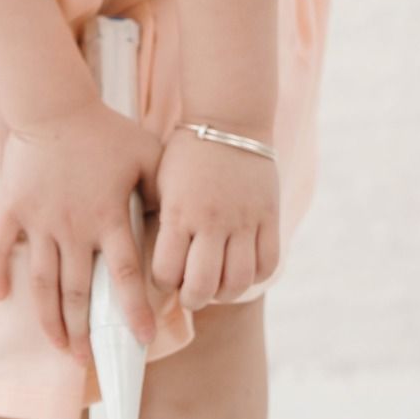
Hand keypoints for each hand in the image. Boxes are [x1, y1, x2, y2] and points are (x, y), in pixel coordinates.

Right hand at [0, 97, 164, 364]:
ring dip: (49, 318)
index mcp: (107, 217)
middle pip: (78, 291)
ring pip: (42, 282)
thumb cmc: (105, 130)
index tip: (141, 339)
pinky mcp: (12, 208)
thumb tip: (185, 224)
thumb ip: (164, 192)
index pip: (124, 275)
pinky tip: (2, 297)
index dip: (133, 309)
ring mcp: (39, 220)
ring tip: (57, 345)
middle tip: (87, 359)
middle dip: (83, 331)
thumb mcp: (147, 156)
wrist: (54, 104)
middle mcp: (73, 226)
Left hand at [148, 126, 279, 308]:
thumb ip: (162, 220)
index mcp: (179, 211)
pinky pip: (267, 263)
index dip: (163, 282)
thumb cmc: (187, 153)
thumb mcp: (162, 182)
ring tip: (217, 286)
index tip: (164, 277)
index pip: (167, 271)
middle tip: (190, 293)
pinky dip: (255, 276)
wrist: (228, 119)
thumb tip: (150, 258)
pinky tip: (242, 270)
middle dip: (193, 298)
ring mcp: (244, 219)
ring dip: (225, 293)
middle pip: (204, 286)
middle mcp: (211, 219)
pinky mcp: (269, 216)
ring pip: (239, 281)